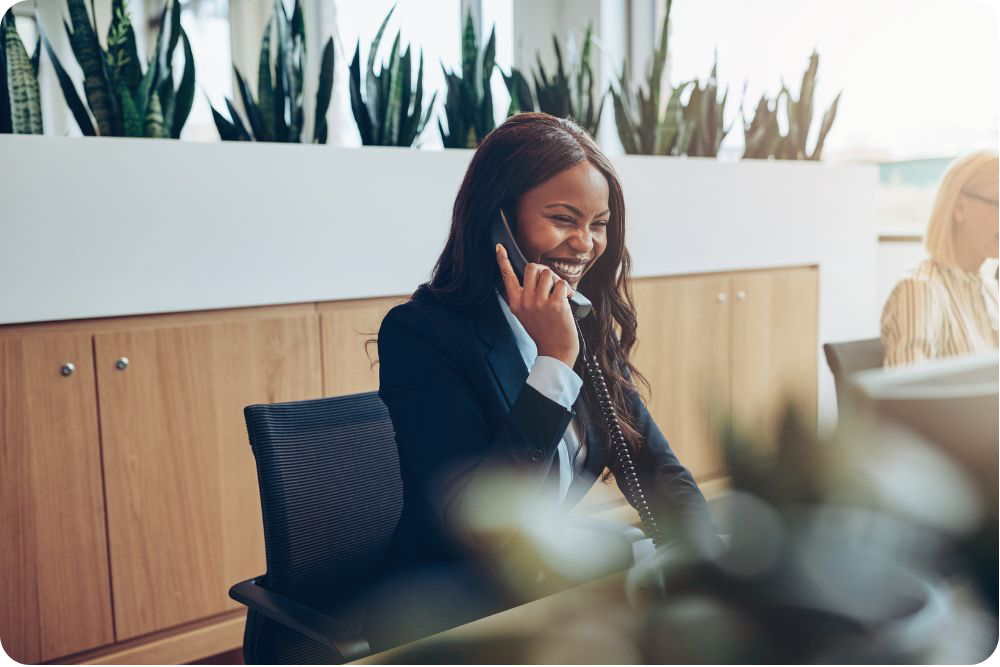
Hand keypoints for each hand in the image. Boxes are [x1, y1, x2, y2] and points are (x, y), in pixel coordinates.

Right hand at [496, 243, 579, 367]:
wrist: (556, 351)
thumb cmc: (544, 331)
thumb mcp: (525, 315)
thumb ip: (525, 297)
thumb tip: (535, 276)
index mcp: (515, 303)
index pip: (507, 277)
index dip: (503, 260)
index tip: (500, 247)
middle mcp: (524, 301)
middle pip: (531, 268)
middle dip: (543, 271)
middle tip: (550, 283)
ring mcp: (539, 303)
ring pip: (548, 273)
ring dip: (557, 280)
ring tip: (560, 293)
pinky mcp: (555, 304)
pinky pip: (562, 283)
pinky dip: (567, 289)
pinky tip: (567, 299)